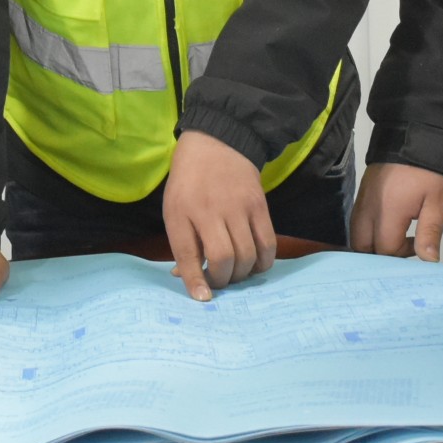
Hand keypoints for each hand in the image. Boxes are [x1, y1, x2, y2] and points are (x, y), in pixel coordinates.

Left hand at [163, 129, 275, 300]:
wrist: (217, 144)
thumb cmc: (189, 183)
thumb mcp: (174, 210)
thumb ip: (181, 244)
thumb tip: (187, 280)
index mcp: (181, 212)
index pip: (188, 254)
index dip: (195, 281)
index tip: (203, 298)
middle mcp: (210, 210)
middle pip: (223, 259)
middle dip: (222, 279)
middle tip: (219, 280)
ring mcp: (239, 207)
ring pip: (247, 255)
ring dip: (242, 274)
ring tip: (236, 272)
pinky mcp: (260, 206)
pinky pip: (268, 244)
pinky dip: (263, 262)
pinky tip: (255, 264)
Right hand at [351, 161, 442, 260]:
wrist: (422, 133)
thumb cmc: (433, 170)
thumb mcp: (439, 202)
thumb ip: (430, 233)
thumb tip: (428, 260)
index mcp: (388, 211)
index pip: (384, 249)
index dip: (400, 254)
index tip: (416, 244)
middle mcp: (369, 206)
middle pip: (361, 245)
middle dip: (379, 253)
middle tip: (401, 247)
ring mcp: (363, 197)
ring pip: (356, 232)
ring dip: (372, 241)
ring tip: (395, 236)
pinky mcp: (363, 189)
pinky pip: (358, 217)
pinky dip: (368, 227)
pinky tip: (387, 223)